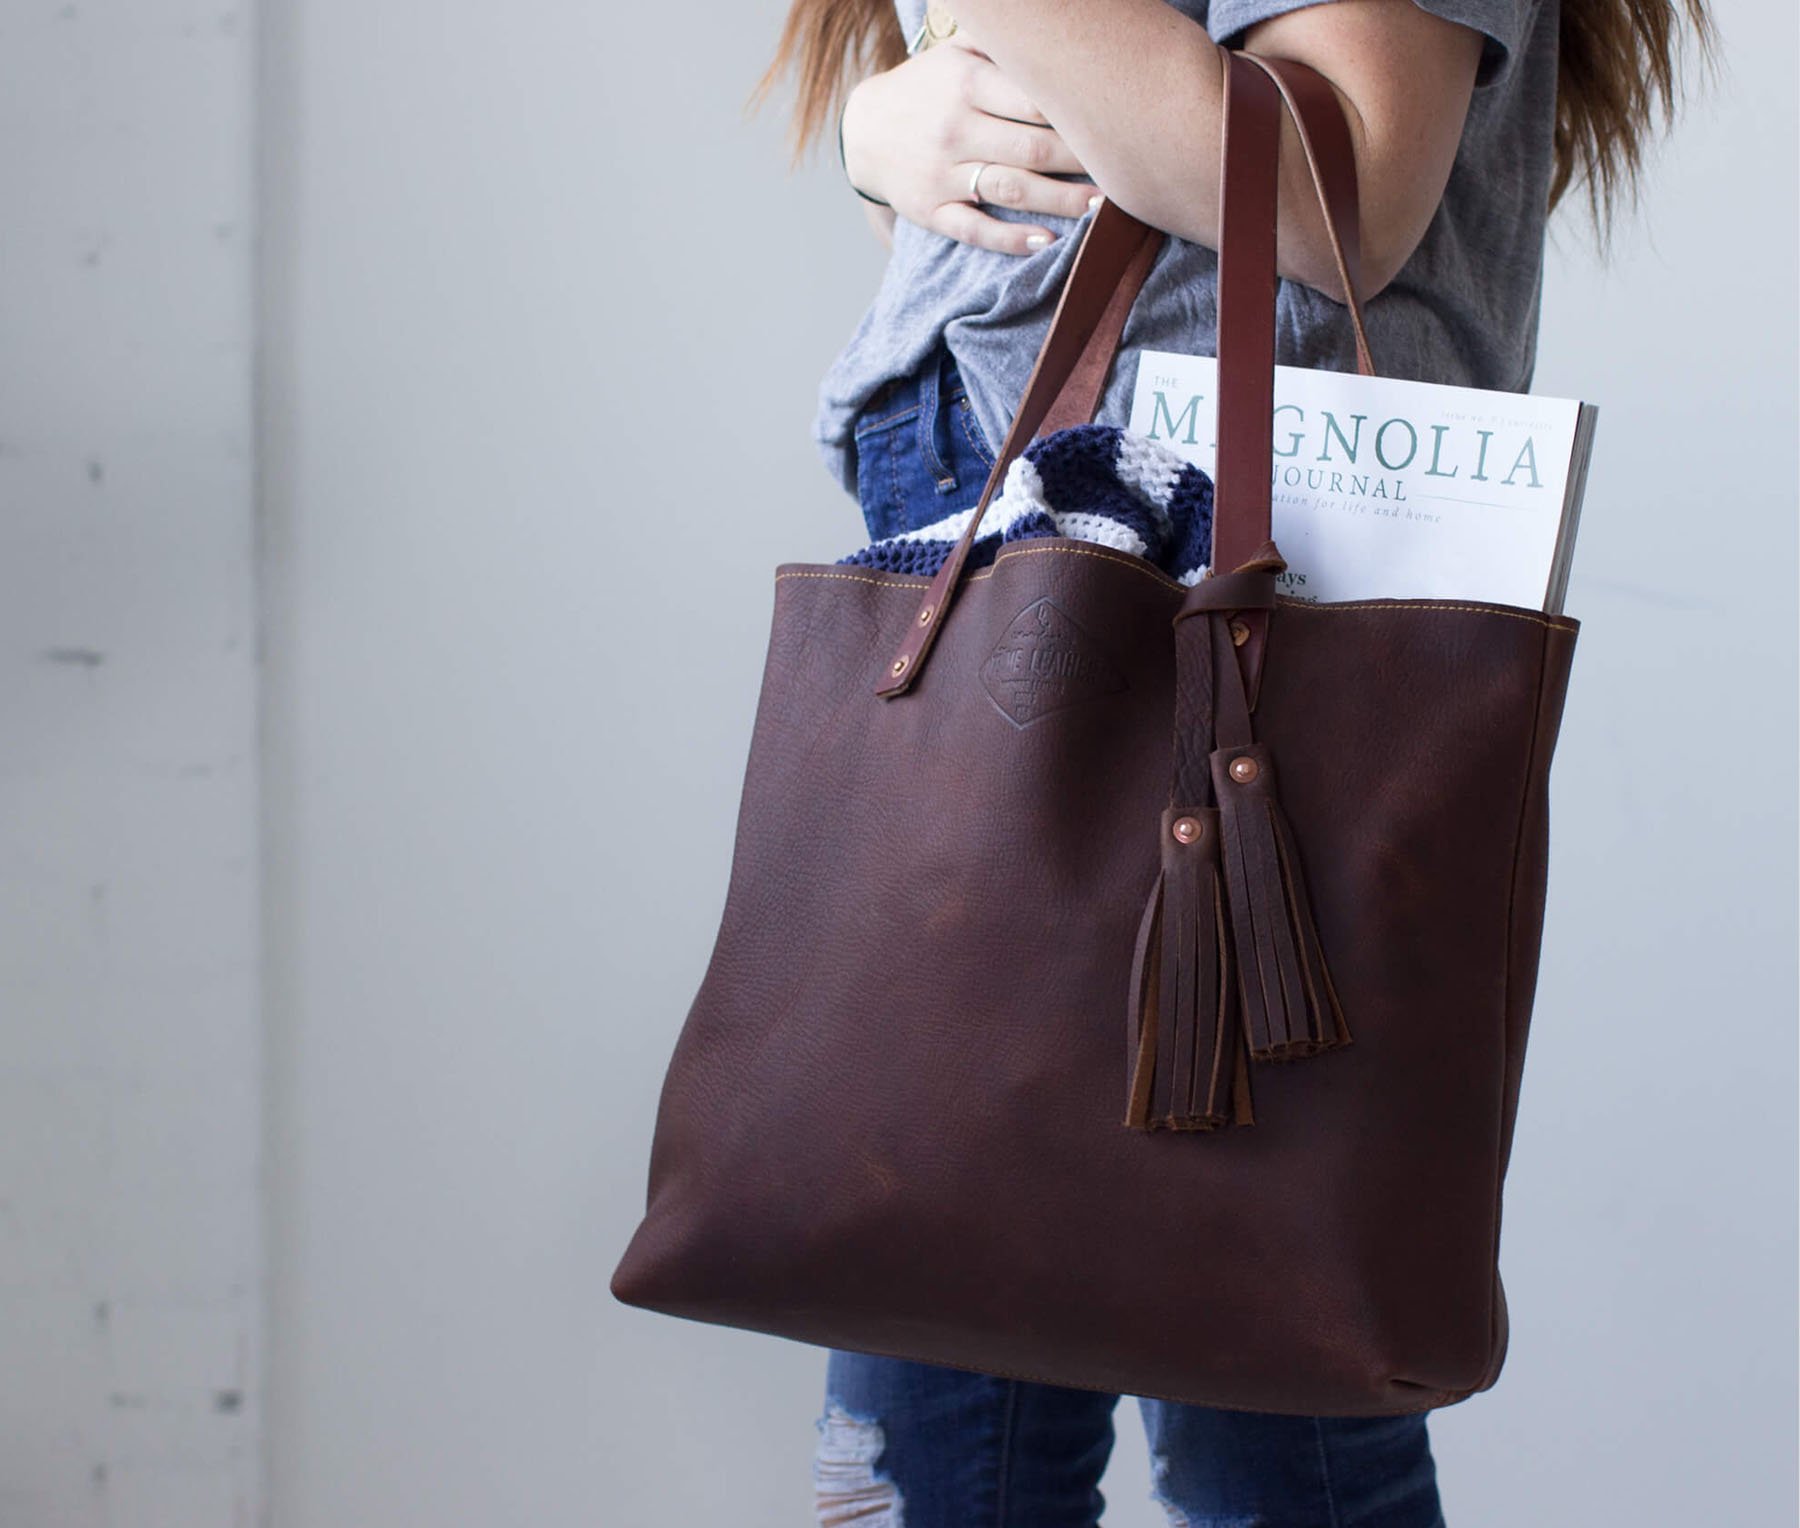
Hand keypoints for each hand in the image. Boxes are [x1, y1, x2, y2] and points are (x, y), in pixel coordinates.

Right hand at [840, 37, 1099, 254]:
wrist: (863, 132)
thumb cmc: (927, 88)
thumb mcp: (955, 51)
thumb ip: (1000, 40)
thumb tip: (1058, 20)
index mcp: (966, 81)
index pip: (1034, 97)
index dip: (1078, 111)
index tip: (1117, 120)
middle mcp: (955, 126)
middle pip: (1033, 146)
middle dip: (1082, 159)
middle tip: (1124, 167)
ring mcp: (942, 173)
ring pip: (1011, 189)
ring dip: (1061, 201)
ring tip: (1102, 206)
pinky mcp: (930, 211)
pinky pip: (975, 229)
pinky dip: (1011, 239)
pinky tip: (1046, 242)